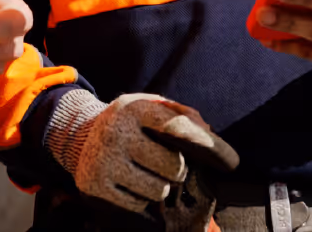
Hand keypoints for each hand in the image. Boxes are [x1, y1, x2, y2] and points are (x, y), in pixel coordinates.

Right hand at [46, 91, 237, 214]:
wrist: (79, 135)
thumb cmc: (129, 122)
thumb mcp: (150, 107)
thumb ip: (181, 114)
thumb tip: (208, 131)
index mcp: (134, 108)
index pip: (179, 127)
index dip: (210, 145)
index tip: (232, 161)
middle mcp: (116, 132)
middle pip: (173, 166)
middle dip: (177, 169)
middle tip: (167, 164)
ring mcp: (104, 161)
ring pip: (159, 190)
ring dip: (161, 185)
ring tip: (146, 172)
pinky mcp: (94, 186)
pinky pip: (138, 204)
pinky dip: (141, 197)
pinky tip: (131, 182)